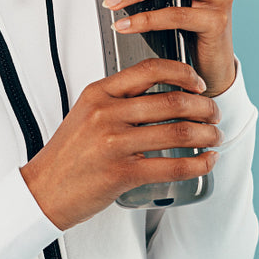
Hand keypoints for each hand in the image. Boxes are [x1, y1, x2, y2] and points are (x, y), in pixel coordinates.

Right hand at [20, 58, 221, 230]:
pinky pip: (174, 166)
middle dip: (205, 107)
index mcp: (98, 93)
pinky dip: (199, 163)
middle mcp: (106, 114)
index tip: (197, 83)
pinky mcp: (122, 173)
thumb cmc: (68, 155)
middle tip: (214, 114)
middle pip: (172, 101)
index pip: (150, 69)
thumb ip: (118, 99)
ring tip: (214, 137)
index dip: (182, 73)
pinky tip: (206, 161)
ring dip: (207, 134)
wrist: (44, 190)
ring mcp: (114, 143)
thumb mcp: (86, 113)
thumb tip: (162, 93)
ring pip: (179, 132)